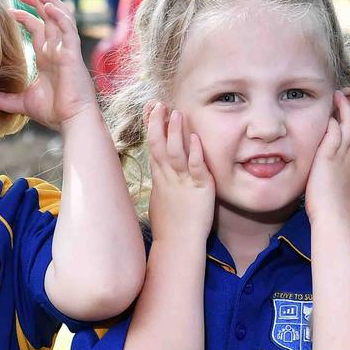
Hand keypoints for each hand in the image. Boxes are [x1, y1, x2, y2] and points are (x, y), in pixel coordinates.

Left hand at [0, 0, 98, 129]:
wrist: (72, 121)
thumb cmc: (54, 113)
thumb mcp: (24, 103)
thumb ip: (7, 99)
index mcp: (48, 58)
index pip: (37, 30)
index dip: (25, 18)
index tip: (7, 11)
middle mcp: (57, 51)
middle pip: (49, 19)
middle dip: (37, 3)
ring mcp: (66, 51)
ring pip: (61, 19)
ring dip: (50, 3)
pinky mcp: (72, 54)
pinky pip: (68, 30)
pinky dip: (60, 16)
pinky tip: (49, 6)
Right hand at [146, 102, 214, 242]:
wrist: (178, 246)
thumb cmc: (170, 227)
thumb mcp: (160, 199)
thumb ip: (161, 181)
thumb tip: (158, 170)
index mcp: (160, 178)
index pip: (152, 145)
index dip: (150, 125)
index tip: (149, 108)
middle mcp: (168, 177)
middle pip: (158, 144)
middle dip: (156, 123)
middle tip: (157, 103)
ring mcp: (183, 182)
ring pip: (175, 152)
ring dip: (175, 132)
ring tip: (175, 112)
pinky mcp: (200, 189)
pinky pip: (196, 168)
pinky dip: (195, 152)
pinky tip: (195, 138)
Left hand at [306, 91, 349, 221]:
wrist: (334, 219)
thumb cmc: (332, 211)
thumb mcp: (338, 188)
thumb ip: (336, 178)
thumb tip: (332, 179)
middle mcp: (349, 158)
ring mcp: (340, 158)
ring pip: (349, 126)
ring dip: (345, 109)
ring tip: (340, 94)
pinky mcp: (328, 159)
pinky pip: (332, 135)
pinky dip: (332, 122)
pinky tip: (329, 112)